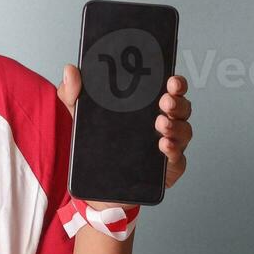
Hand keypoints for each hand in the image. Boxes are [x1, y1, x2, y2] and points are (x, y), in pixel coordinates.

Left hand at [56, 64, 191, 208]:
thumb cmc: (98, 143)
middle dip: (177, 102)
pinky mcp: (167, 167)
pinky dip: (173, 150)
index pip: (169, 89)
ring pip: (183, 131)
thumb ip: (74, 93)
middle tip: (165, 100)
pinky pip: (177, 158)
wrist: (97, 183)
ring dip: (176, 125)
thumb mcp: (82, 115)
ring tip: (161, 123)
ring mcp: (168, 145)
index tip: (171, 80)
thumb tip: (70, 70)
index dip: (175, 83)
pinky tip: (163, 145)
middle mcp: (163, 122)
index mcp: (148, 106)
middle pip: (181, 108)